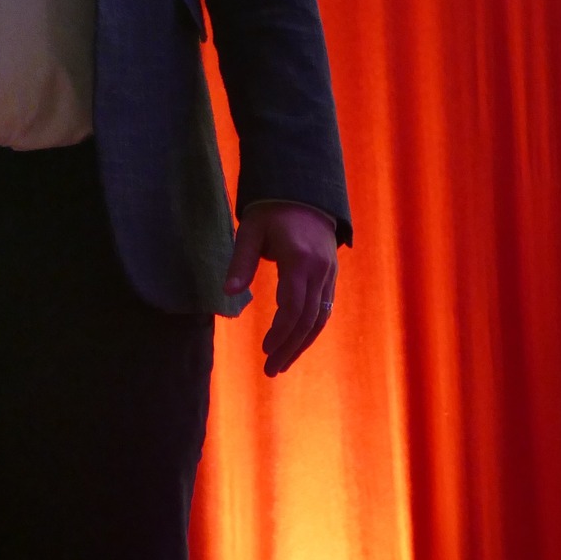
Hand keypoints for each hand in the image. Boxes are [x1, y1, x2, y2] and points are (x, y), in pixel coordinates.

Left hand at [224, 202, 337, 376]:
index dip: (279, 333)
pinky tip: (297, 342)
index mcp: (299, 260)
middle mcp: (319, 270)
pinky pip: (325, 308)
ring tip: (282, 364)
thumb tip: (228, 293)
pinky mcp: (332, 274)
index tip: (264, 350)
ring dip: (302, 344)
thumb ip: (241, 262)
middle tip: (271, 370)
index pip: (293, 308)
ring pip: (320, 318)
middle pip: (308, 320)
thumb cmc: (271, 210)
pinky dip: (311, 329)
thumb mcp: (251, 230)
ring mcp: (329, 273)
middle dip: (290, 348)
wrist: (304, 189)